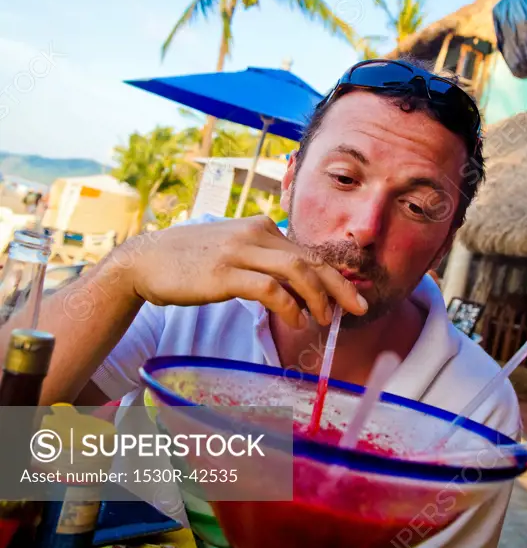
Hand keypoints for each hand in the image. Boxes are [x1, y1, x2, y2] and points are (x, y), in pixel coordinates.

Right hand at [117, 216, 368, 329]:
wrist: (146, 260)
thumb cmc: (192, 261)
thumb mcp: (234, 252)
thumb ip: (264, 262)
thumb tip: (298, 289)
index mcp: (261, 228)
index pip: (309, 252)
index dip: (336, 276)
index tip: (353, 298)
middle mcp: (255, 234)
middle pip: (311, 259)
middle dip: (339, 286)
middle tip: (359, 308)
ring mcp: (239, 251)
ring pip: (296, 270)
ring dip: (318, 297)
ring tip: (325, 320)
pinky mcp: (224, 273)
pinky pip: (267, 287)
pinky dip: (288, 304)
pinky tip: (295, 319)